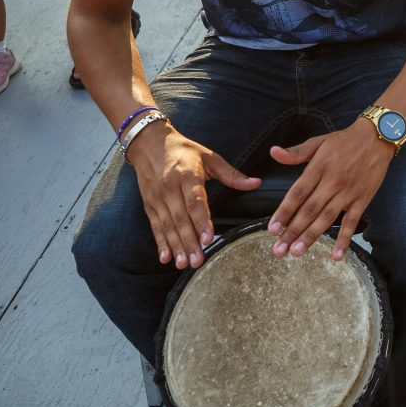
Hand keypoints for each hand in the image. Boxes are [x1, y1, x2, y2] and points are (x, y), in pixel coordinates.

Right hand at [129, 125, 261, 267]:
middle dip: (189, 241)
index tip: (208, 238)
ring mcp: (158, 197)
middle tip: (198, 261)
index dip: (202, 221)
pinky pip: (156, 226)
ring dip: (176, 246)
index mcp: (188, 175)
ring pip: (168, 226)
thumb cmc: (183, 150)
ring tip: (183, 263)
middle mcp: (170, 188)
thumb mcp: (210, 157)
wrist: (149, 143)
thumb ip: (232, 174)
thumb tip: (256, 183)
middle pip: (181, 218)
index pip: (195, 201)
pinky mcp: (149, 204)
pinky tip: (166, 257)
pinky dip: (160, 243)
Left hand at [267, 119, 395, 259]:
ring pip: (327, 218)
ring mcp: (348, 192)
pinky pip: (352, 222)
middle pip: (309, 210)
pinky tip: (337, 256)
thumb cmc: (344, 141)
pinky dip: (344, 239)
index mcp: (318, 168)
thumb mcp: (318, 142)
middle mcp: (332, 182)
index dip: (284, 212)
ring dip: (312, 236)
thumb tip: (273, 152)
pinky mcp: (362, 199)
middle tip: (279, 250)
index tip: (272, 229)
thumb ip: (296, 152)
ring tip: (297, 252)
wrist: (377, 137)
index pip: (297, 193)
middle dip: (293, 231)